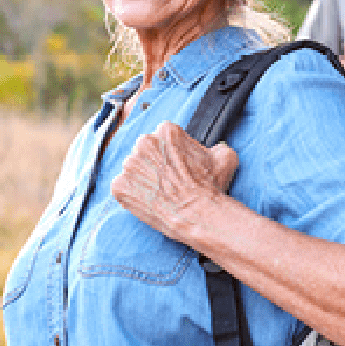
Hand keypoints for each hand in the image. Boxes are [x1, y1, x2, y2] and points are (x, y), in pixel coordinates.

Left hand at [111, 120, 238, 243]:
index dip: (173, 152)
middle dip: (155, 163)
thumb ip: (217, 146)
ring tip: (160, 192)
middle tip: (169, 179)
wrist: (197, 214)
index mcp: (166, 131)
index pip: (164, 137)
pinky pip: (122, 187)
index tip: (178, 164)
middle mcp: (144, 143)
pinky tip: (149, 200)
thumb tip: (215, 148)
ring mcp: (129, 165)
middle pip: (145, 150)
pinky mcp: (120, 186)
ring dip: (143, 178)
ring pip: (133, 168)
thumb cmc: (210, 186)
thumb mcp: (224, 157)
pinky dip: (132, 194)